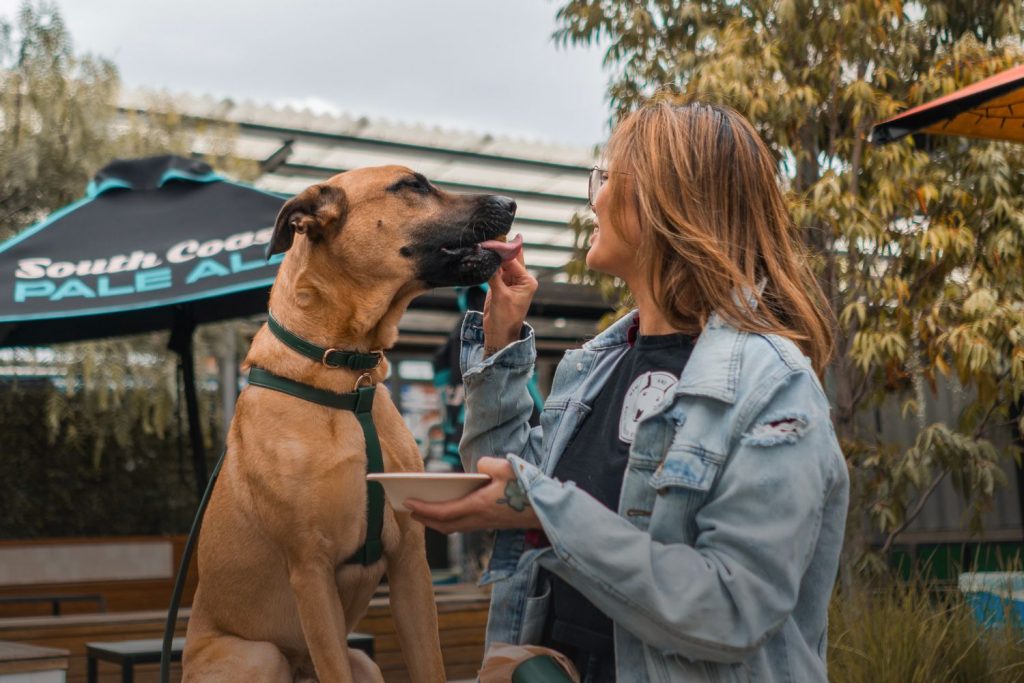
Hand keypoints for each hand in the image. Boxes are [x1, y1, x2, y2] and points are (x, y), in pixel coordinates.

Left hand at [404, 457, 540, 533]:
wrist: (547, 510)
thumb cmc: (526, 488)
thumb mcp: (506, 467)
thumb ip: (487, 465)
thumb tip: (478, 469)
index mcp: (479, 506)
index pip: (444, 511)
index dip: (423, 508)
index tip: (407, 502)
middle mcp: (479, 519)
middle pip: (444, 525)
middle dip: (425, 518)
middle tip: (408, 509)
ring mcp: (485, 525)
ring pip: (453, 528)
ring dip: (436, 522)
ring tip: (423, 511)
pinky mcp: (491, 525)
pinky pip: (464, 526)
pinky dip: (450, 521)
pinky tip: (448, 511)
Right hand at [483, 244, 537, 351]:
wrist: (499, 334)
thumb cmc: (505, 319)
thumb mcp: (501, 296)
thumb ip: (495, 277)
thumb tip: (488, 259)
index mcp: (527, 281)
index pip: (514, 260)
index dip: (502, 250)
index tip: (491, 241)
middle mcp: (520, 279)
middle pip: (510, 258)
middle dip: (500, 249)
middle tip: (488, 236)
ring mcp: (509, 281)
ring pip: (501, 263)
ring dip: (493, 256)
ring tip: (482, 244)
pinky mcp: (499, 284)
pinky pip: (494, 270)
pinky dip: (488, 264)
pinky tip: (481, 256)